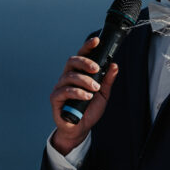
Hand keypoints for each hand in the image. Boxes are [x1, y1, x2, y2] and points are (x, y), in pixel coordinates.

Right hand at [49, 36, 118, 153]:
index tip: (96, 40)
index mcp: (78, 73)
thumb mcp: (103, 94)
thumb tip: (114, 65)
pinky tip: (86, 96)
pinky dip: (77, 92)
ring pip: (70, 76)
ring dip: (84, 81)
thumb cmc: (89, 110)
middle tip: (96, 69)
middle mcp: (68, 77)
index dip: (88, 47)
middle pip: (72, 61)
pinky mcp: (55, 98)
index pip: (81, 56)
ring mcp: (60, 87)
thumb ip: (107, 80)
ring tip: (95, 89)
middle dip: (85, 62)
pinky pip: (64, 91)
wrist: (80, 128)